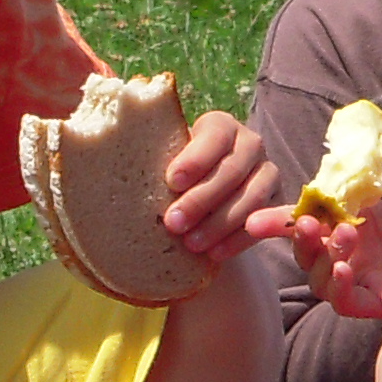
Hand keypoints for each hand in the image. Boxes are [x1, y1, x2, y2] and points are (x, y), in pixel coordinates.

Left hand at [161, 108, 278, 263]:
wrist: (203, 204)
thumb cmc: (174, 180)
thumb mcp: (162, 163)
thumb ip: (147, 159)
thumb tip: (104, 166)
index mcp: (219, 126)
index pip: (214, 135)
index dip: (195, 158)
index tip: (171, 181)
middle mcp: (249, 143)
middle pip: (231, 170)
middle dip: (201, 199)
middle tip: (172, 223)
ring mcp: (267, 172)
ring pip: (251, 197)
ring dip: (219, 223)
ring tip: (191, 244)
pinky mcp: (277, 202)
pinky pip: (263, 221)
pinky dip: (238, 240)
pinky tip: (214, 255)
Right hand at [259, 128, 381, 321]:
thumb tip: (364, 118)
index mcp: (364, 219)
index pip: (314, 217)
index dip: (284, 218)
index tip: (260, 218)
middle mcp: (361, 251)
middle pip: (309, 250)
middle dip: (299, 237)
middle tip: (310, 222)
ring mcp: (371, 278)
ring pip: (321, 278)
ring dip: (318, 259)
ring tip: (339, 239)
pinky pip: (347, 303)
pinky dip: (338, 288)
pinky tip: (345, 269)